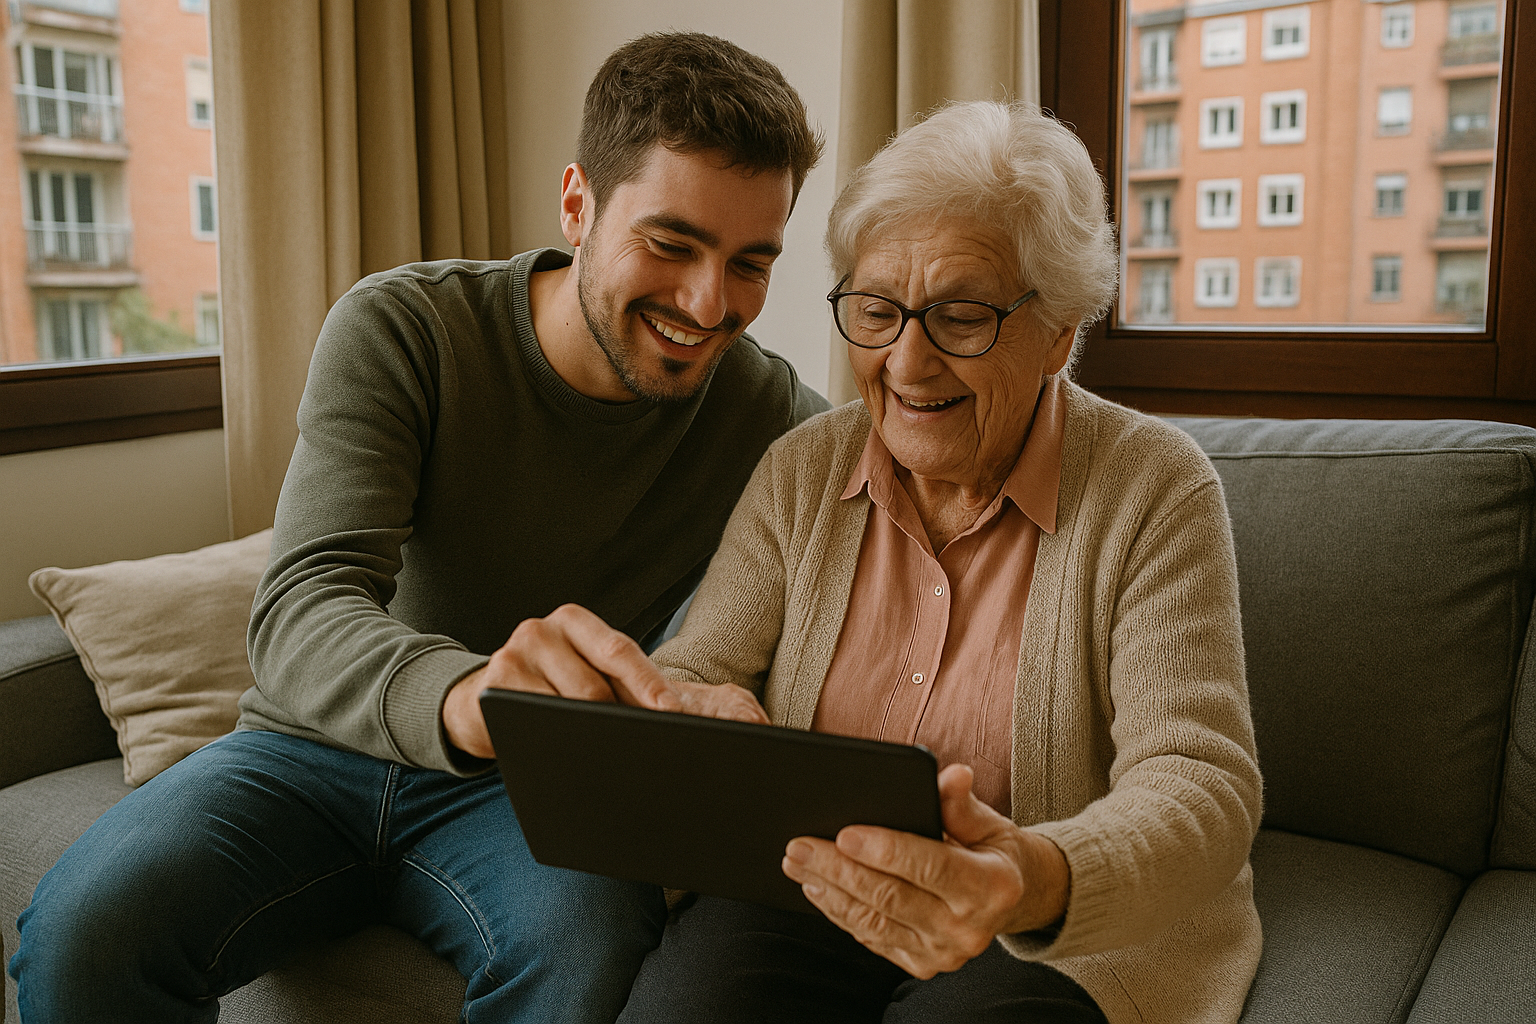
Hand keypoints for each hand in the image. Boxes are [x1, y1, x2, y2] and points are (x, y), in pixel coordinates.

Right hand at [442, 603, 766, 757]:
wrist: (481, 704)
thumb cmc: (555, 691)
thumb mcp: (591, 676)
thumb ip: (629, 687)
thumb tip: (688, 717)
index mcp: (577, 622)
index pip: (620, 651)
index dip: (649, 685)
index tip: (674, 716)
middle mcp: (543, 630)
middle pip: (594, 684)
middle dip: (624, 721)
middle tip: (654, 748)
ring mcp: (513, 656)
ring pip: (566, 707)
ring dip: (592, 737)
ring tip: (616, 759)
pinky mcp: (490, 688)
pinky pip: (532, 723)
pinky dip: (556, 744)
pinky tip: (571, 757)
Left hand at [781, 763, 1068, 977]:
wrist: (1015, 901)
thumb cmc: (994, 851)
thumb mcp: (989, 823)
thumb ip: (961, 803)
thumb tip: (952, 774)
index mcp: (991, 887)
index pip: (930, 867)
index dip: (886, 851)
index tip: (844, 833)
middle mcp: (969, 928)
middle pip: (890, 897)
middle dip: (839, 869)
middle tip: (799, 845)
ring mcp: (943, 953)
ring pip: (874, 922)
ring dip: (830, 893)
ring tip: (799, 864)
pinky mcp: (923, 965)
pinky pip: (872, 939)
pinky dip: (841, 913)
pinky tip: (818, 889)